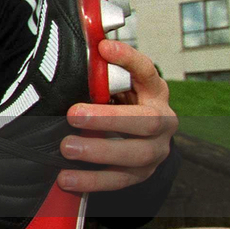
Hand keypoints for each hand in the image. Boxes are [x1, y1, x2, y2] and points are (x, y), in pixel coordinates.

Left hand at [56, 40, 177, 192]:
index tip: (104, 48)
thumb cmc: (120, 104)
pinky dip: (91, 181)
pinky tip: (66, 178)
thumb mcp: (115, 87)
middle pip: (146, 120)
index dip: (128, 59)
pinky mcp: (141, 174)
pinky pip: (118, 181)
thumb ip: (100, 74)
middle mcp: (163, 121)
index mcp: (155, 92)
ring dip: (98, 151)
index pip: (146, 72)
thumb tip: (75, 50)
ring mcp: (156, 151)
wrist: (141, 139)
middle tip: (73, 114)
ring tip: (67, 147)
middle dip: (109, 118)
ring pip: (135, 154)